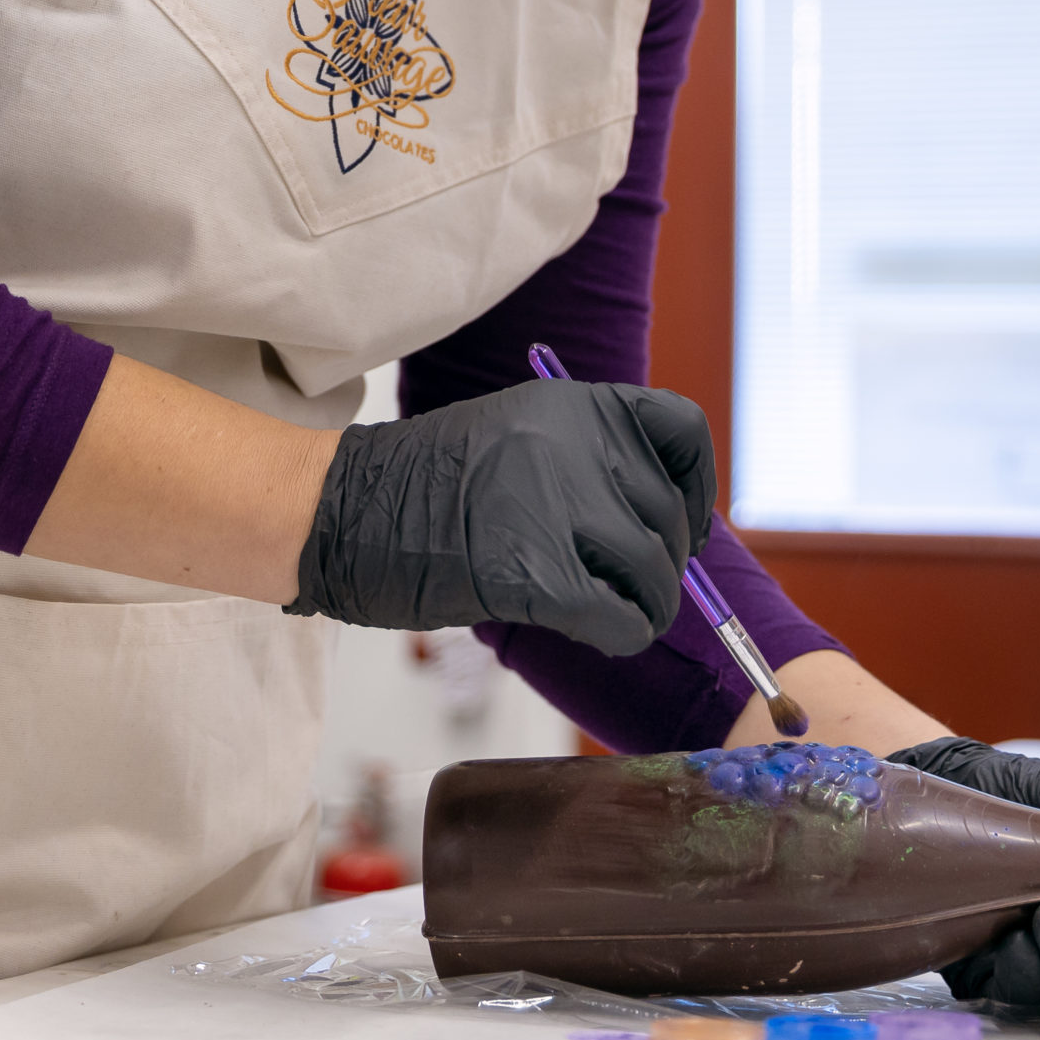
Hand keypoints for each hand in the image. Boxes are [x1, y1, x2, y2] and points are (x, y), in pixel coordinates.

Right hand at [286, 380, 714, 654]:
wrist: (342, 510)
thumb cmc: (422, 485)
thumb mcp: (515, 436)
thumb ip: (583, 461)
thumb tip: (660, 522)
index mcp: (571, 405)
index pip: (683, 432)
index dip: (697, 488)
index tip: (684, 525)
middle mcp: (573, 445)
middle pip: (671, 515)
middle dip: (664, 563)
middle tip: (630, 585)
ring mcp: (556, 506)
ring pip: (656, 573)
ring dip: (646, 605)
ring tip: (611, 614)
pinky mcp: (535, 573)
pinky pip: (622, 618)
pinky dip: (621, 634)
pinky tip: (595, 632)